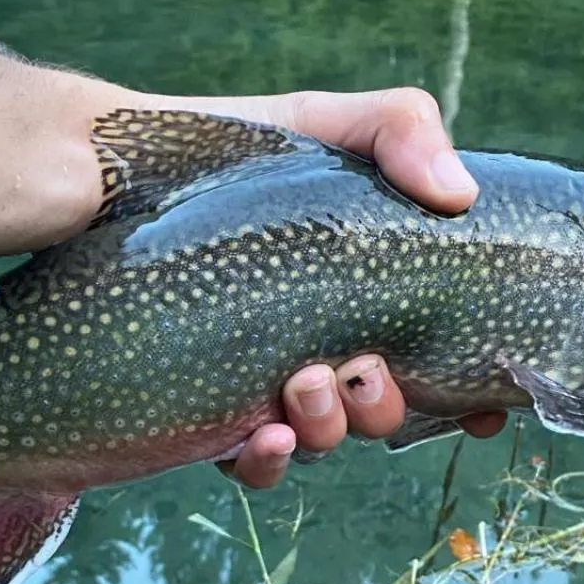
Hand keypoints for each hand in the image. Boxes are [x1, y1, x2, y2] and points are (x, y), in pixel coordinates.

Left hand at [191, 89, 506, 485]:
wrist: (99, 168)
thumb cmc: (220, 145)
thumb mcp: (319, 121)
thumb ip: (400, 129)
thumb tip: (459, 194)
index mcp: (362, 295)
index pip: (433, 359)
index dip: (466, 394)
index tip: (484, 404)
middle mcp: (318, 345)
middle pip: (380, 410)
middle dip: (384, 404)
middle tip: (361, 366)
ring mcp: (260, 382)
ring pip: (321, 440)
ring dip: (330, 428)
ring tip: (306, 382)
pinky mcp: (200, 411)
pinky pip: (248, 463)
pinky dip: (268, 461)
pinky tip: (263, 434)